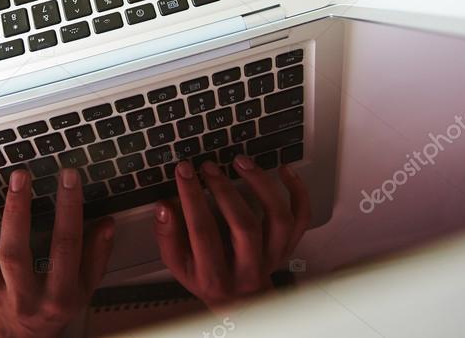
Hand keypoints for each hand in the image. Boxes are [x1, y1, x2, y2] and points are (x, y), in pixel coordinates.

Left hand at [0, 168, 114, 337]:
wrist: (28, 334)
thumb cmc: (58, 303)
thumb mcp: (87, 285)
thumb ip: (97, 254)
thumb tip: (107, 222)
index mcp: (57, 294)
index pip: (65, 248)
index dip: (68, 209)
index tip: (68, 177)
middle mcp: (23, 294)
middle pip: (14, 254)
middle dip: (17, 212)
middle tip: (20, 176)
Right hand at [154, 157, 310, 309]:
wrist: (240, 302)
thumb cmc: (207, 278)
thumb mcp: (178, 265)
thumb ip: (168, 236)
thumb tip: (164, 206)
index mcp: (214, 275)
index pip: (202, 232)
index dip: (192, 197)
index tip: (184, 172)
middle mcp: (247, 268)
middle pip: (243, 226)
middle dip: (224, 190)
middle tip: (208, 167)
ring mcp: (271, 257)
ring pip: (277, 219)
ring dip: (261, 185)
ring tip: (242, 162)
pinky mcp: (287, 247)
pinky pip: (300, 218)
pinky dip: (297, 192)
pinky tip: (284, 170)